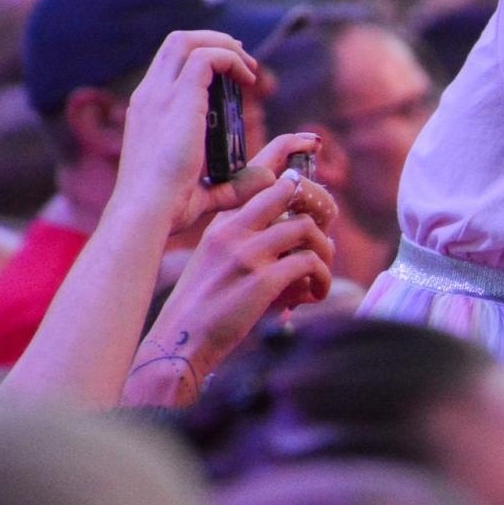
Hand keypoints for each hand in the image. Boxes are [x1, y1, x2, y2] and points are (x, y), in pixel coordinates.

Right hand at [112, 30, 259, 231]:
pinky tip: (248, 81)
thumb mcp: (202, 193)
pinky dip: (230, 60)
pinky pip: (206, 58)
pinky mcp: (179, 98)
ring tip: (249, 66)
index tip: (230, 73)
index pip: (168, 66)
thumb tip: (267, 178)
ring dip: (223, 45)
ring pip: (187, 41)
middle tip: (243, 59)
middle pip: (176, 42)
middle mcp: (149, 96)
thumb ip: (233, 186)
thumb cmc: (167, 211)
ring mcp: (160, 95)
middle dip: (213, 41)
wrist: (146, 213)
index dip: (200, 58)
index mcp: (146, 112)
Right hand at [128, 161, 336, 407]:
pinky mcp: (262, 281)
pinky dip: (321, 277)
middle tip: (322, 234)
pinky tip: (315, 294)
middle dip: (315, 207)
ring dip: (324, 250)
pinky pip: (309, 264)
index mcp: (221, 222)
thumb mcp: (215, 259)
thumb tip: (298, 230)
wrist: (179, 343)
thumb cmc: (202, 306)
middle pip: (288, 190)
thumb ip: (248, 238)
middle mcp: (233, 230)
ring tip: (321, 270)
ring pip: (305, 228)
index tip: (312, 161)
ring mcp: (247, 254)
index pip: (258, 173)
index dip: (290, 160)